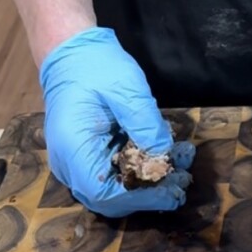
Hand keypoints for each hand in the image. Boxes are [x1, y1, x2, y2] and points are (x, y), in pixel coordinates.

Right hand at [38, 27, 194, 218]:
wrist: (72, 54)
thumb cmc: (96, 66)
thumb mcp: (126, 87)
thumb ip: (144, 122)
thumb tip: (164, 154)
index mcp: (72, 147)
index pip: (103, 192)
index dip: (140, 198)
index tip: (172, 190)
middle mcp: (68, 162)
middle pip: (109, 197)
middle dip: (149, 193)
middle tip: (183, 179)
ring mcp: (76, 161)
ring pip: (113, 188)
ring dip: (149, 182)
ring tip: (182, 164)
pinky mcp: (87, 155)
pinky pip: (113, 173)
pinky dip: (140, 169)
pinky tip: (166, 154)